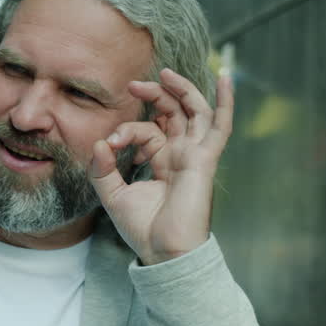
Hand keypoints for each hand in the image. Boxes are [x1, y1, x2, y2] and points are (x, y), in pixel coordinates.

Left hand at [86, 70, 233, 264]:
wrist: (163, 252)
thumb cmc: (143, 229)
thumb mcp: (113, 195)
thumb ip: (103, 168)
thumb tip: (99, 141)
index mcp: (162, 160)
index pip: (146, 130)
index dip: (126, 130)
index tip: (109, 144)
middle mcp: (180, 154)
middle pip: (173, 112)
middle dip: (155, 94)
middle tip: (133, 85)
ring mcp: (194, 155)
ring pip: (194, 111)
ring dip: (181, 89)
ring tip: (163, 73)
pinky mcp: (204, 160)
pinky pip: (220, 125)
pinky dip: (225, 101)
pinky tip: (225, 77)